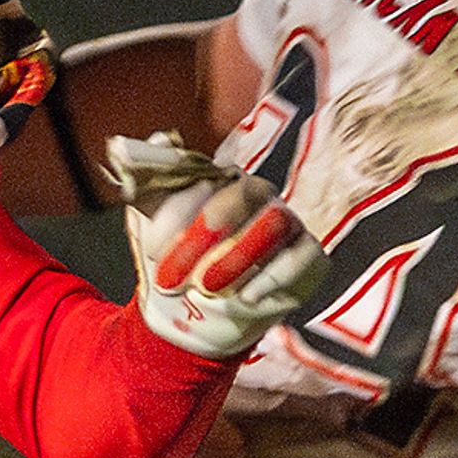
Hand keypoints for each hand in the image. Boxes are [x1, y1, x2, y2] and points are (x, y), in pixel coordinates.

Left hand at [114, 133, 326, 358]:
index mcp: (216, 180)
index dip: (179, 212)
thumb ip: (148, 189)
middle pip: (244, 194)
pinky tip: (246, 297)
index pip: (206, 176)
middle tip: (177, 272)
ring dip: (239, 255)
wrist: (200, 316)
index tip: (154, 252)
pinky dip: (274, 278)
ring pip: (276, 222)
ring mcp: (286, 223)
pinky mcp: (309, 256)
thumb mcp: (150, 231)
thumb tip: (156, 141)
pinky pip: (303, 257)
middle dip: (207, 233)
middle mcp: (256, 194)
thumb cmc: (177, 266)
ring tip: (209, 286)